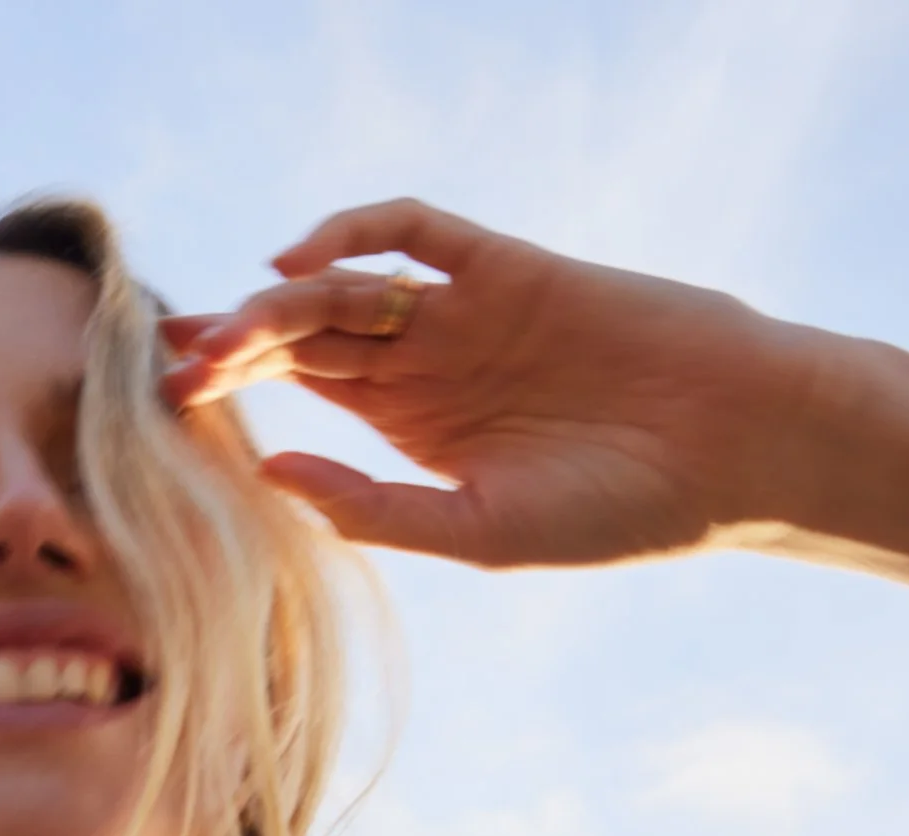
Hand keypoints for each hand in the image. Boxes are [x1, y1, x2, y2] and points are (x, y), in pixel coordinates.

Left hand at [160, 198, 822, 567]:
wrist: (737, 453)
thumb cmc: (620, 511)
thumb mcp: (480, 532)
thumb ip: (374, 507)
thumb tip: (268, 474)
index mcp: (412, 426)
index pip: (301, 389)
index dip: (236, 388)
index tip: (171, 406)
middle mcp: (429, 360)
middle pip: (306, 334)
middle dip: (235, 342)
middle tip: (174, 361)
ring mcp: (465, 309)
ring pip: (345, 287)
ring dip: (278, 303)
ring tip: (224, 330)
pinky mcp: (507, 267)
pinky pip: (417, 231)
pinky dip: (356, 230)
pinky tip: (299, 260)